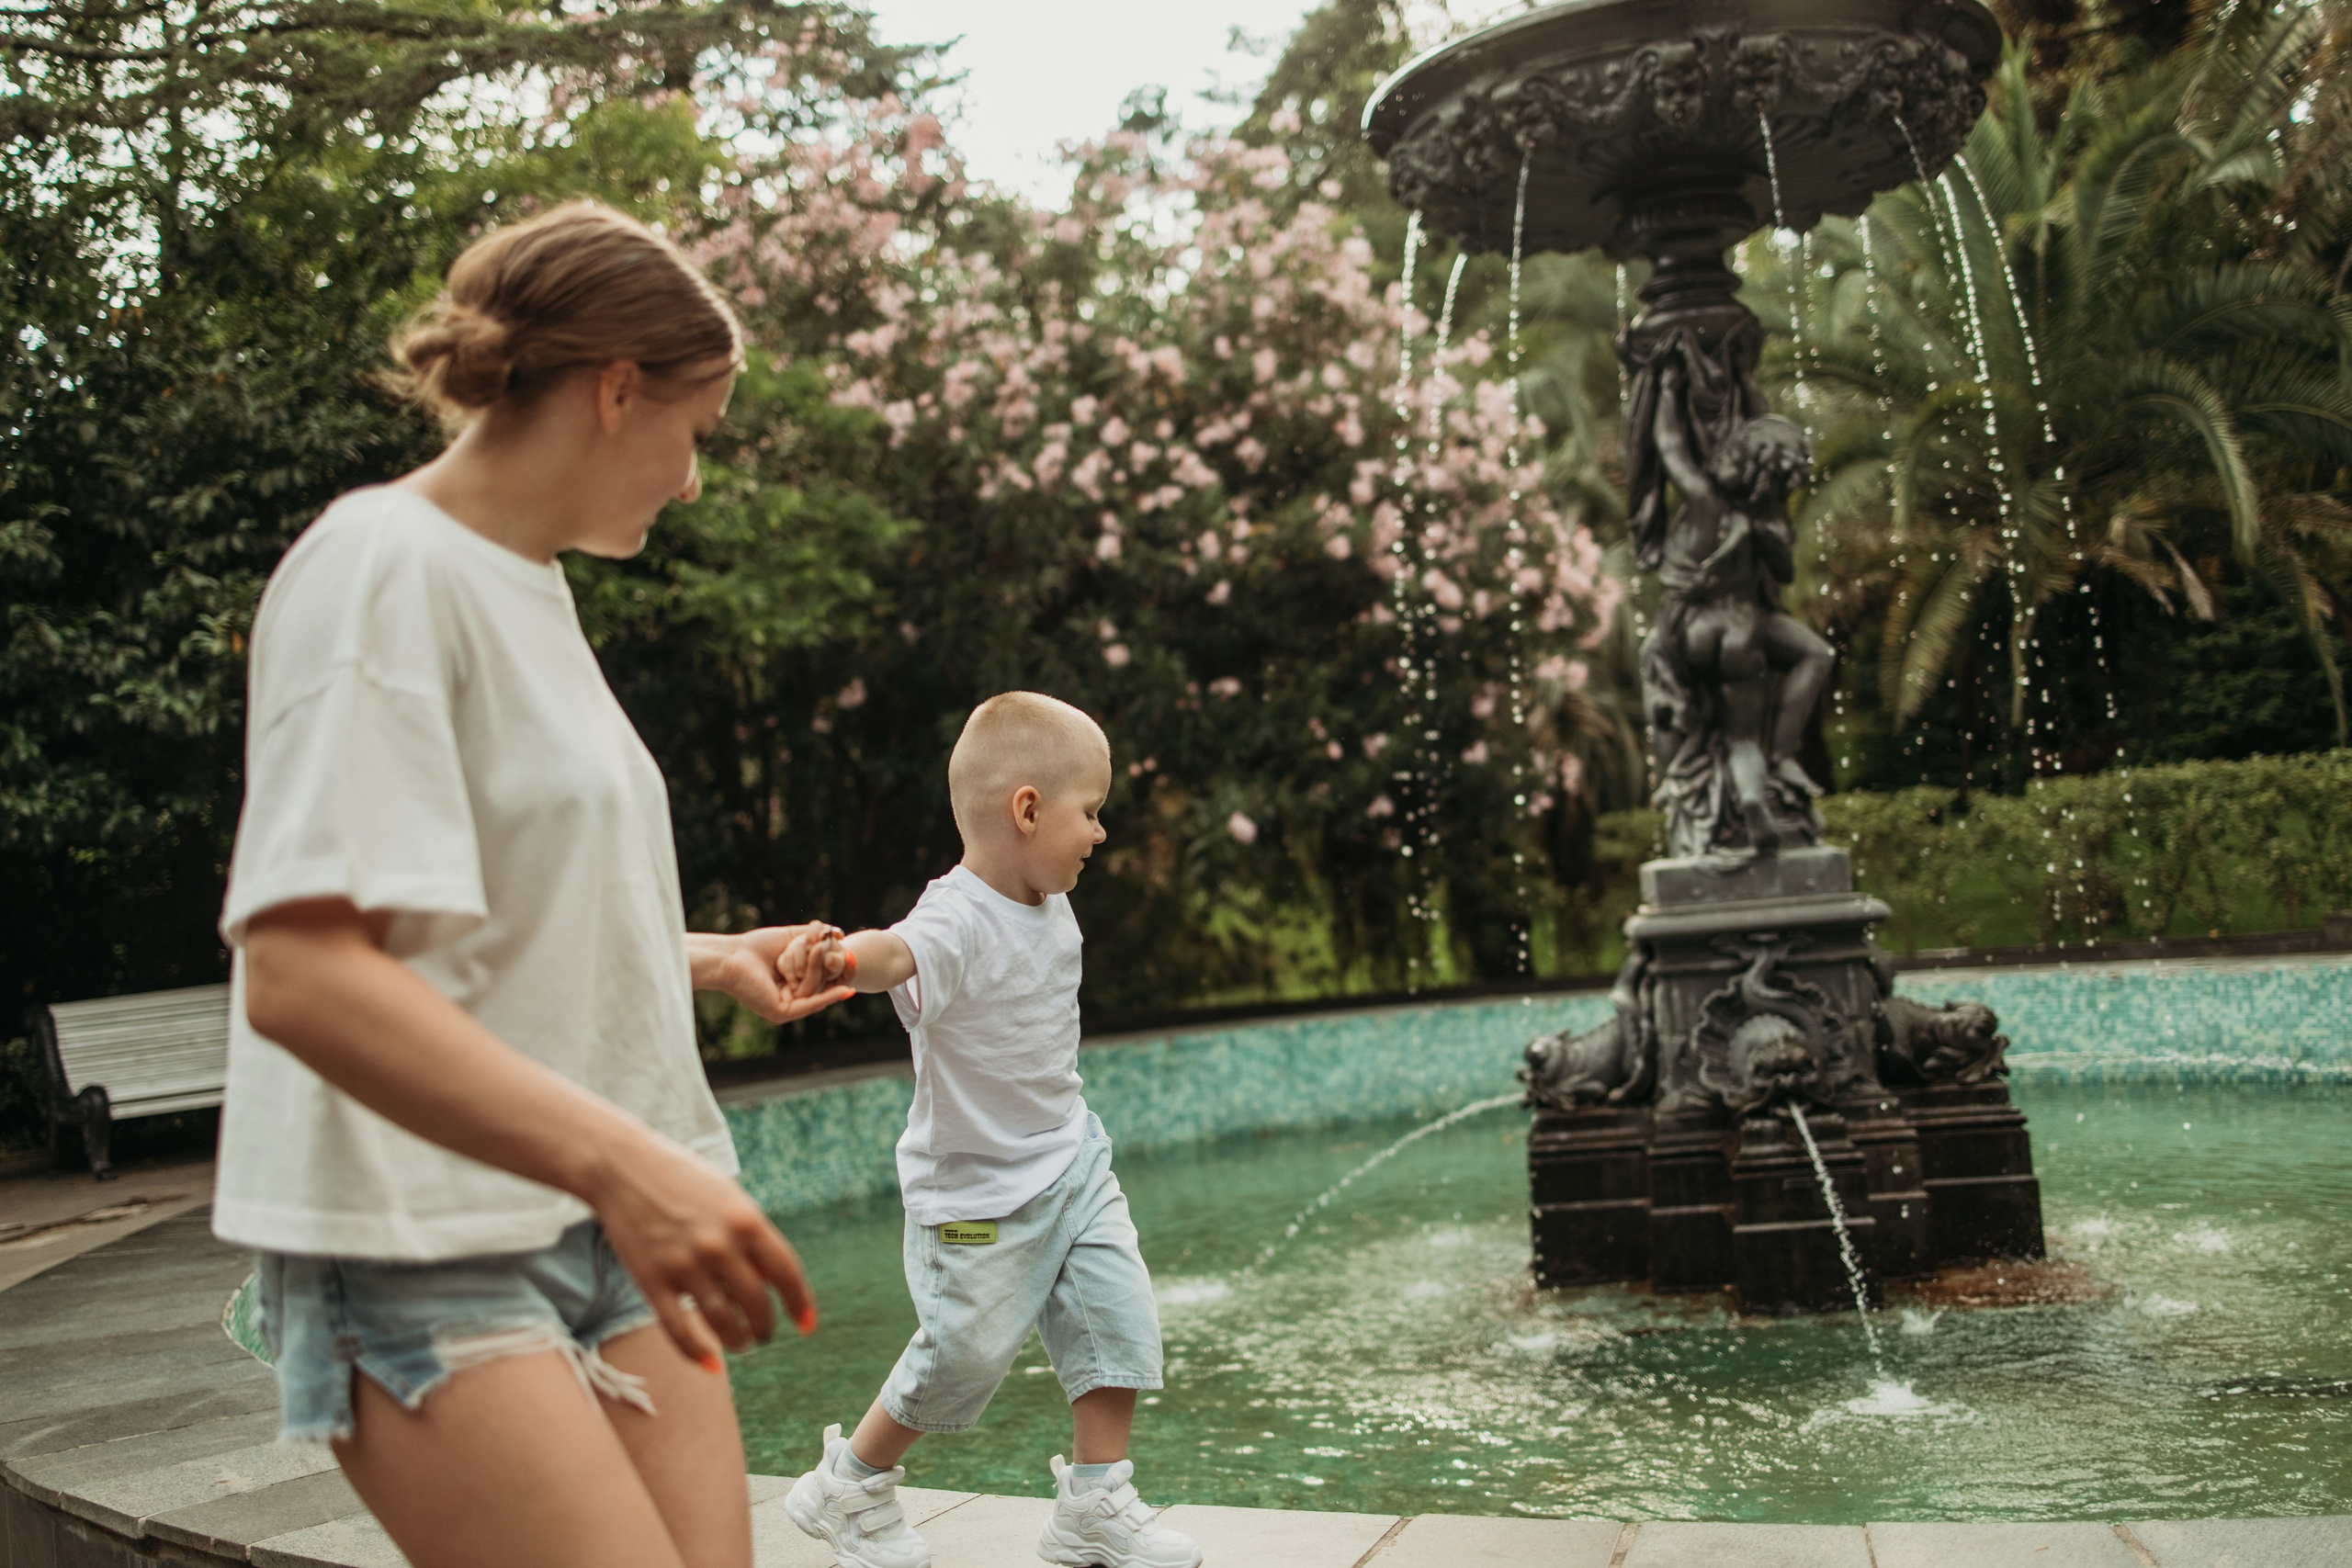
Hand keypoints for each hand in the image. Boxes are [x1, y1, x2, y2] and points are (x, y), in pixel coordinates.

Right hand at [586, 1130, 818, 1362]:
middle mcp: (719, 1245)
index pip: (787, 1273)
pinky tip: (711, 1363)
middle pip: (756, 1303)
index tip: (807, 1327)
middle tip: (764, 1334)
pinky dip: (697, 1352)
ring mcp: (684, 1264)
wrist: (623, 1167)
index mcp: (746, 1220)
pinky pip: (679, 1329)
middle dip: (765, 1326)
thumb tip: (771, 1281)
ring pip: (722, 1322)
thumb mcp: (729, 1198)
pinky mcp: (652, 1280)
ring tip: (742, 1343)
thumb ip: (751, 1235)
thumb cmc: (683, 1181)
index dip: (801, 1305)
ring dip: (737, 1340)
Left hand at [688, 926, 851, 1022]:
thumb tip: (839, 933)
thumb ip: (815, 936)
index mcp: (792, 983)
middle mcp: (790, 996)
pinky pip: (810, 1004)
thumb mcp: (792, 937)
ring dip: (817, 968)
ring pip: (816, 990)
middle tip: (846, 955)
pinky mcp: (782, 1012)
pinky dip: (828, 997)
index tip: (851, 956)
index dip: (838, 968)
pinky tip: (843, 989)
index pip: (822, 977)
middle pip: (822, 984)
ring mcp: (787, 1006)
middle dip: (830, 965)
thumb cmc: (757, 947)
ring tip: (818, 950)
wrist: (732, 957)